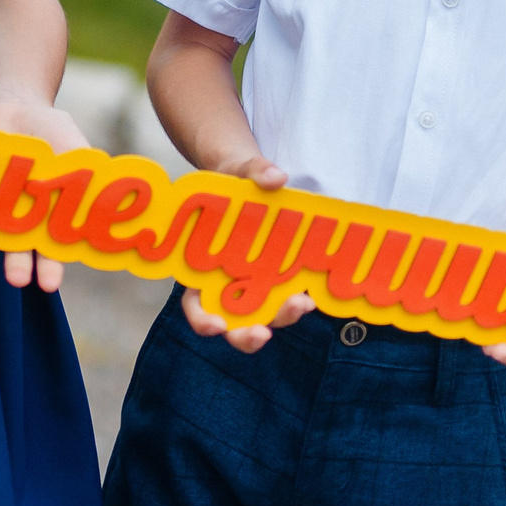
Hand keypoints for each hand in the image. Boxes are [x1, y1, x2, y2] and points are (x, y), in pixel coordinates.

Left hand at [0, 97, 87, 291]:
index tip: (49, 284)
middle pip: (17, 252)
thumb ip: (81, 176)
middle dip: (16, 266)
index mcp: (48, 216)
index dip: (50, 268)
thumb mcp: (72, 149)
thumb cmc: (51, 131)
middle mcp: (19, 220)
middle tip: (16, 280)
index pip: (50, 250)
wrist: (14, 103)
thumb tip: (94, 202)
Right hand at [176, 152, 311, 350]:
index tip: (217, 325)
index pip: (194, 304)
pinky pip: (285, 295)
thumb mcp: (238, 170)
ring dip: (280, 317)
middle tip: (262, 335)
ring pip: (262, 314)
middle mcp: (226, 282)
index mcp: (203, 265)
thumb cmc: (233, 176)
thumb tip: (276, 177)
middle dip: (245, 335)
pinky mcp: (279, 276)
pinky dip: (296, 300)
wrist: (249, 174)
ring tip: (301, 304)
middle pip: (231, 322)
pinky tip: (311, 296)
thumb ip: (254, 171)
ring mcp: (254, 282)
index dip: (202, 320)